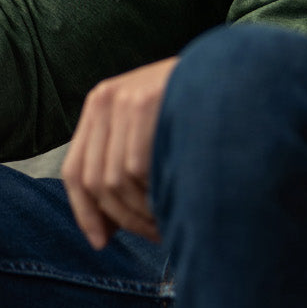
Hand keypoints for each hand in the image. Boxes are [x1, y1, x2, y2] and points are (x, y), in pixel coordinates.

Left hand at [62, 57, 177, 248]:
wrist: (231, 63)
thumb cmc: (193, 102)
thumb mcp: (151, 121)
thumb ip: (123, 160)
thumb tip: (101, 233)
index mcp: (99, 104)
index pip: (75, 170)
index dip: (85, 213)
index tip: (102, 243)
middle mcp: (105, 99)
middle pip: (95, 180)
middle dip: (122, 218)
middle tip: (153, 235)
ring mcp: (125, 99)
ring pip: (116, 180)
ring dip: (141, 212)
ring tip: (168, 222)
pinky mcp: (147, 101)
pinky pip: (138, 168)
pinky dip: (152, 195)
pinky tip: (173, 201)